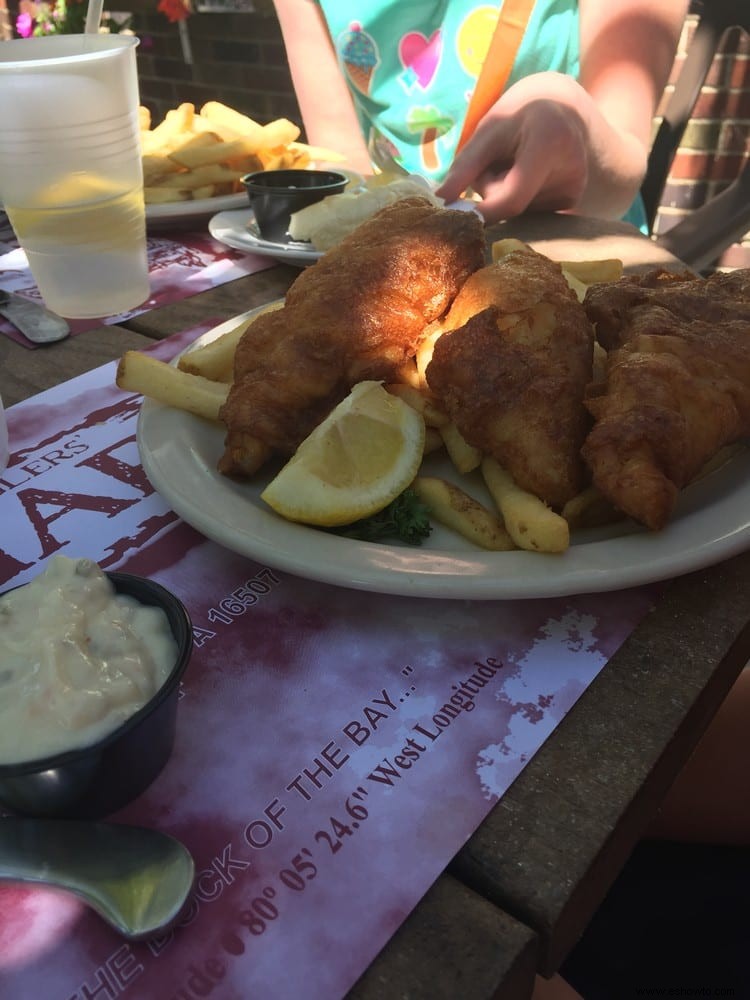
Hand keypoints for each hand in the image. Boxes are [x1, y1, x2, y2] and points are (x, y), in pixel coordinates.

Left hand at [437, 91, 589, 223]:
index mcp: (550, 142)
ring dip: (506, 195)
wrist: (560, 107)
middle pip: (513, 205)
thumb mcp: (488, 132)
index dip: (484, 213)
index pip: (513, 198)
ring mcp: (575, 188)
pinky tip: (529, 176)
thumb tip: (440, 201)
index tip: (459, 218)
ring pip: (521, 211)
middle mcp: (571, 169)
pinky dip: (520, 199)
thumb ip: (464, 167)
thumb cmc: (518, 115)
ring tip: (517, 164)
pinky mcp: (574, 200)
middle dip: (493, 193)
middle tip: (496, 164)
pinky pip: (532, 212)